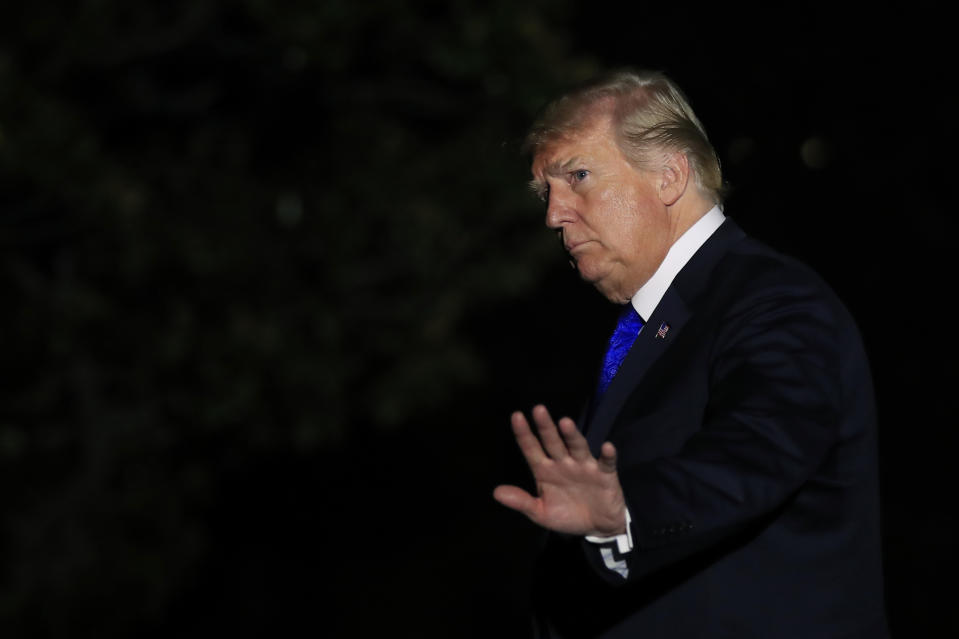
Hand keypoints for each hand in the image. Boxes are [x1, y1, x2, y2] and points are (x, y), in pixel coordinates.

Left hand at [493, 404, 626, 536]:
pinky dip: (607, 455)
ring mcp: (584, 467)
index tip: (516, 416)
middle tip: (538, 409)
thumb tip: (496, 493)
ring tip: (565, 423)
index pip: (532, 449)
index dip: (524, 434)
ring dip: (572, 436)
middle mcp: (563, 463)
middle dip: (546, 427)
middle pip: (553, 442)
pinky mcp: (605, 475)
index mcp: (545, 470)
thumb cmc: (567, 515)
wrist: (597, 527)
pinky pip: (606, 463)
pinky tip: (606, 447)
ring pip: (577, 447)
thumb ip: (521, 502)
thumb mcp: (541, 513)